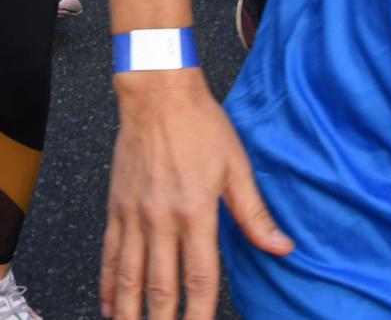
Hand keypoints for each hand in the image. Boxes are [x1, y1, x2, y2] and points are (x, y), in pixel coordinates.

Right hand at [101, 73, 292, 319]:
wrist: (157, 93)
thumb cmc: (199, 124)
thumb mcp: (236, 167)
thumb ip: (254, 214)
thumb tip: (281, 246)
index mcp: (196, 212)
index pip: (200, 278)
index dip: (201, 315)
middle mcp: (161, 219)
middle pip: (160, 287)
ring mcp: (135, 214)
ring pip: (129, 277)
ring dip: (130, 311)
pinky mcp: (116, 206)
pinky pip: (110, 254)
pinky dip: (109, 283)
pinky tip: (110, 304)